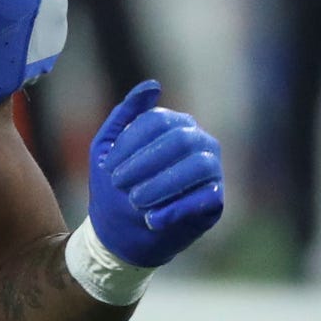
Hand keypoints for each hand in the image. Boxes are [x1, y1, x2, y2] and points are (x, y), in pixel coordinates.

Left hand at [86, 81, 224, 267]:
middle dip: (144, 164)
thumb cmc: (114, 187)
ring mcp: (211, 170)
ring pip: (198, 166)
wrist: (119, 235)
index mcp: (175, 125)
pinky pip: (205, 198)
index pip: (158, 121)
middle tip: (120, 185)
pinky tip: (152, 219)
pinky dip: (174, 209)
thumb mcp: (106, 148)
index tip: (107, 168)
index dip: (130, 144)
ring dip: (161, 185)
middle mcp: (199, 142)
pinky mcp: (215, 201)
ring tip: (136, 201)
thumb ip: (124, 114)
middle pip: (180, 139)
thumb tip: (153, 85)